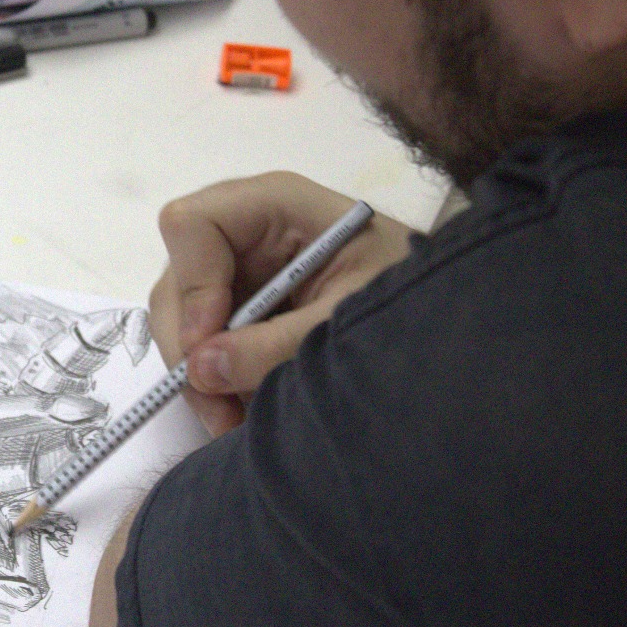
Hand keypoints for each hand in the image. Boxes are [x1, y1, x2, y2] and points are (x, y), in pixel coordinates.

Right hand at [149, 172, 415, 435]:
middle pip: (176, 279)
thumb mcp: (347, 320)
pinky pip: (202, 340)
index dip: (192, 286)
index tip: (209, 346)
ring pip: (182, 317)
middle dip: (189, 348)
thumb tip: (200, 371)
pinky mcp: (240, 306)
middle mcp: (244, 229)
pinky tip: (240, 410)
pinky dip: (212, 380)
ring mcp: (237, 268)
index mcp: (273, 205)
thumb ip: (276, 345)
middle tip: (219, 410)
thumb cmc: (410, 296)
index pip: (191, 225)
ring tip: (234, 422)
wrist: (450, 318)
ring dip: (198, 375)